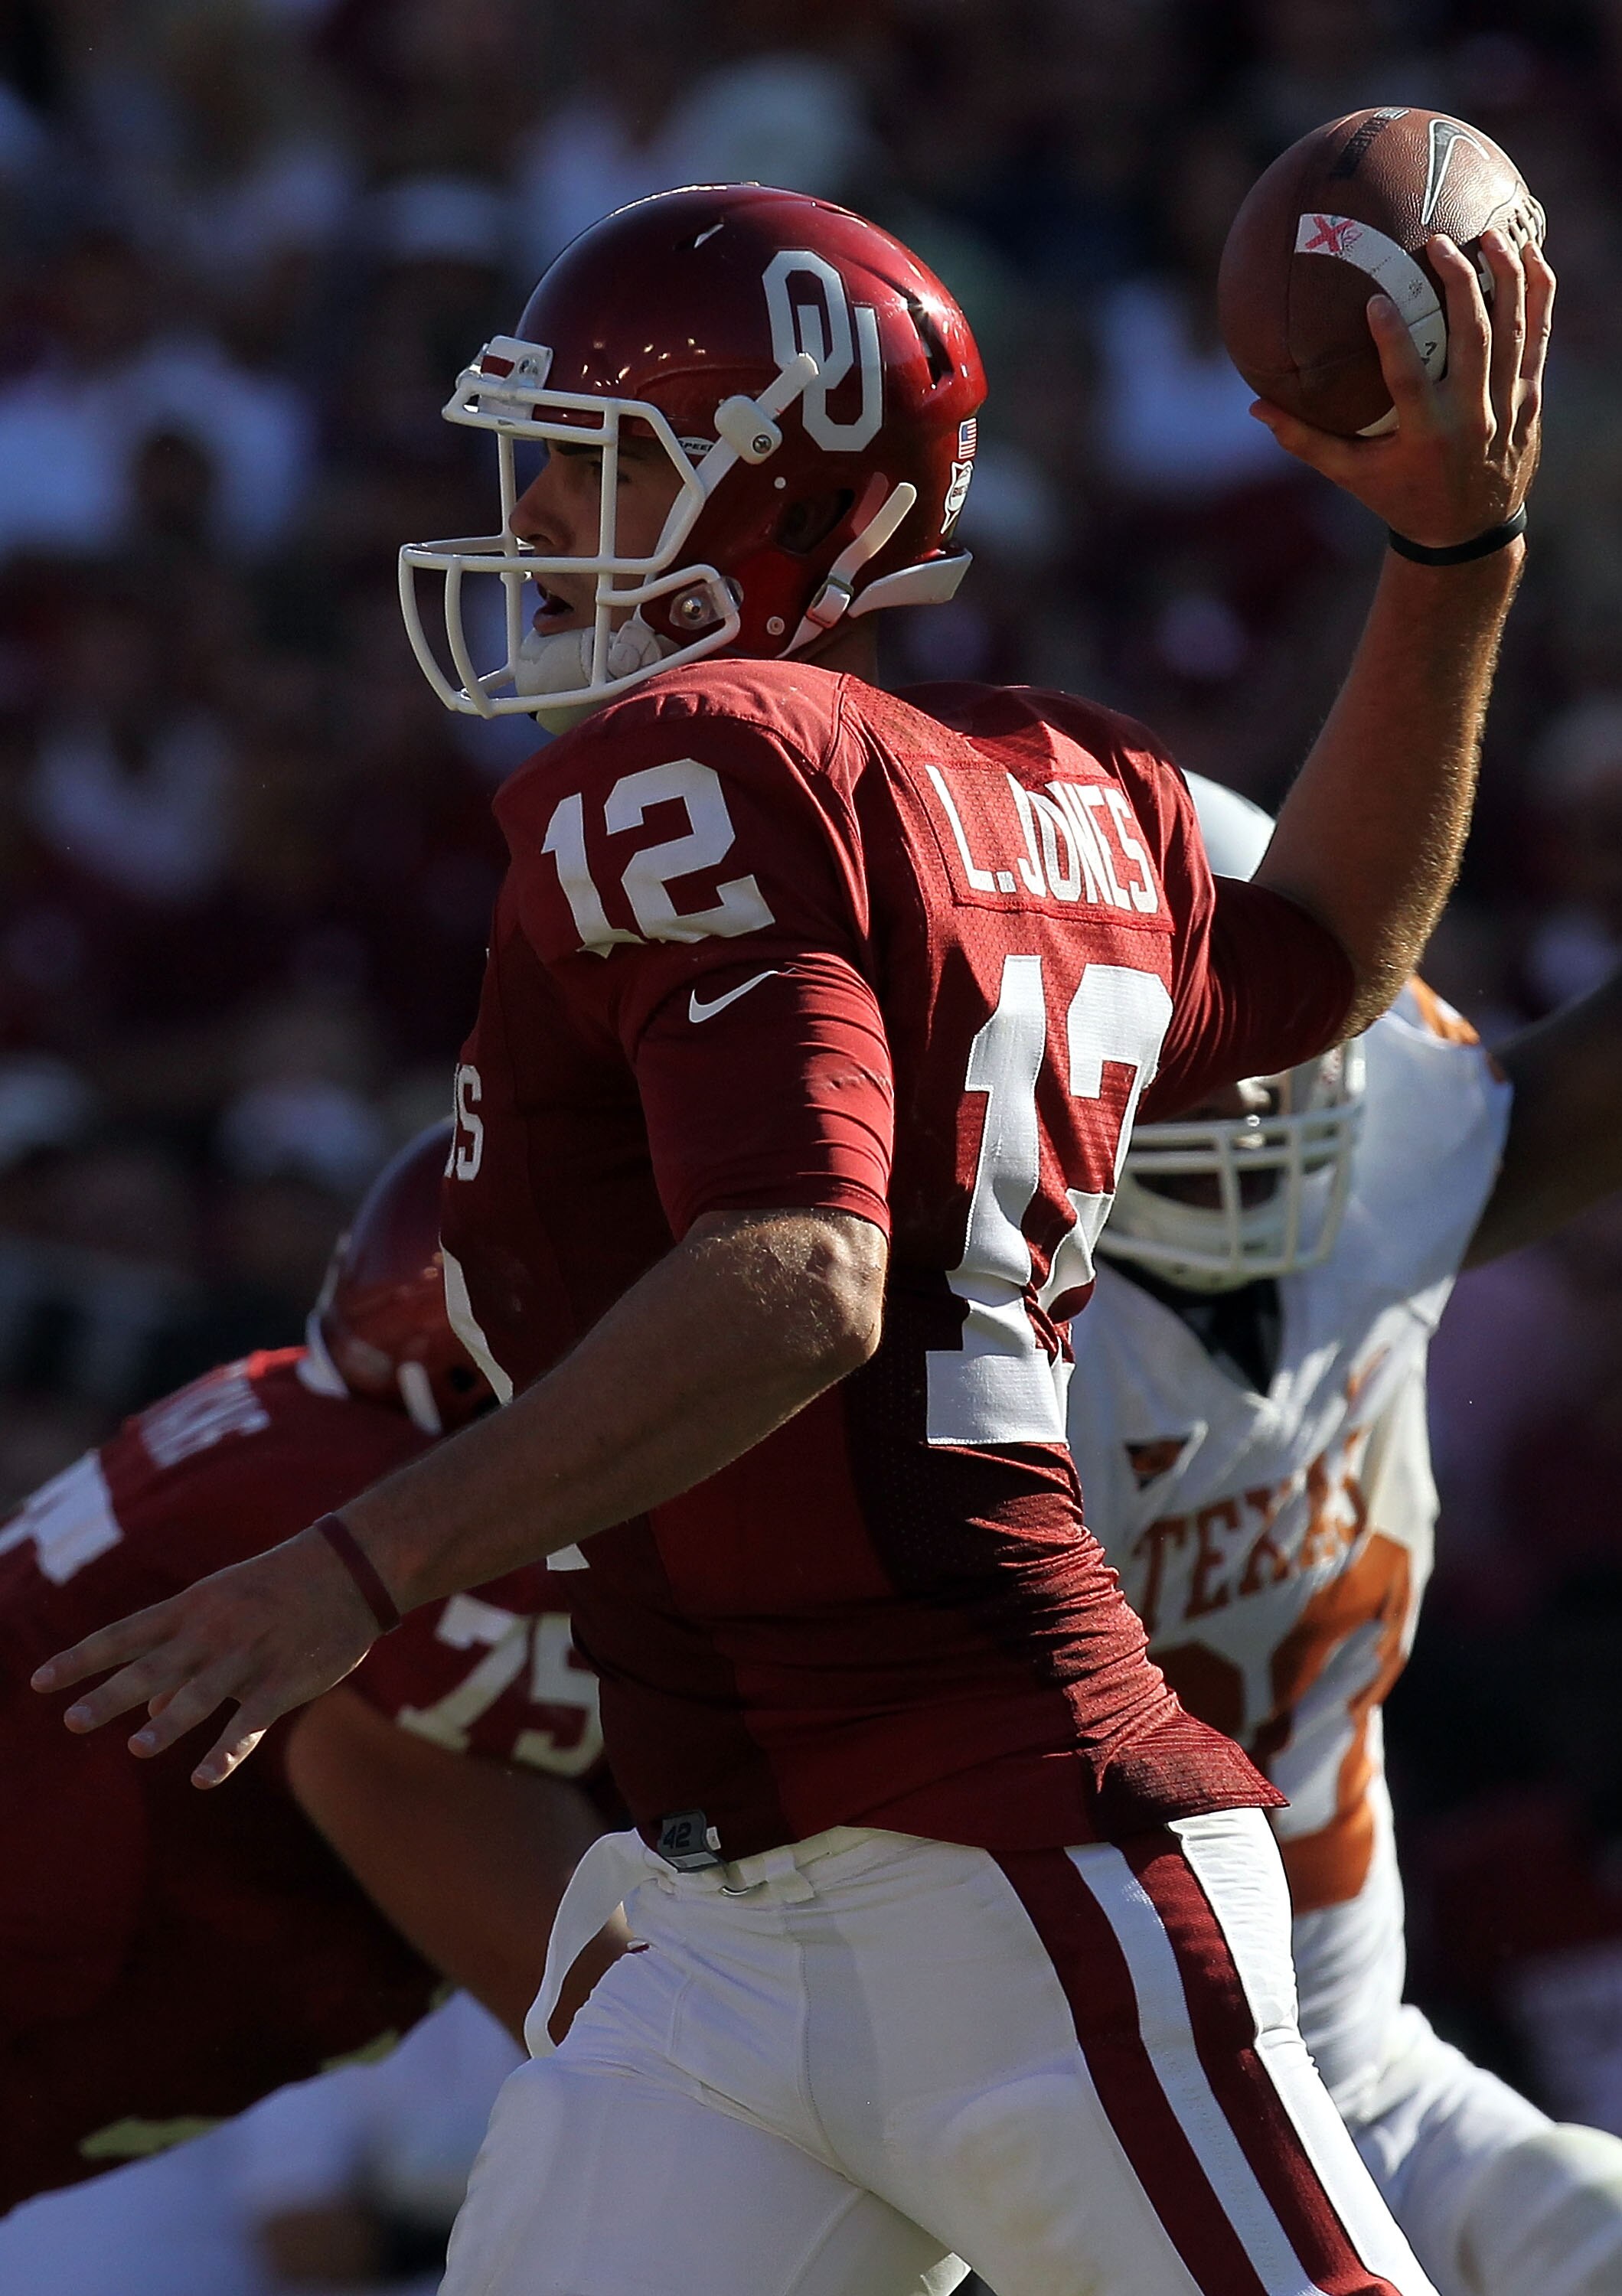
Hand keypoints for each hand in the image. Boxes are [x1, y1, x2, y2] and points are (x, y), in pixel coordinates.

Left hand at [30, 1526, 381, 1787]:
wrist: (349, 1568)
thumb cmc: (277, 1590)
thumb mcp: (221, 1609)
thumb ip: (182, 1659)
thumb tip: (149, 1711)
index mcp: (190, 1609)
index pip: (122, 1635)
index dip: (80, 1659)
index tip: (39, 1681)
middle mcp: (211, 1632)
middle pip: (152, 1666)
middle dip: (110, 1694)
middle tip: (72, 1721)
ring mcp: (248, 1656)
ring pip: (201, 1693)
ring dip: (169, 1722)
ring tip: (137, 1748)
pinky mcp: (283, 1682)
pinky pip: (250, 1721)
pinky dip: (227, 1750)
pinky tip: (204, 1777)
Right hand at [1252, 227, 1553, 547]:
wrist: (1469, 532)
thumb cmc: (1400, 497)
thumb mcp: (1350, 476)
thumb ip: (1306, 440)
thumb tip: (1256, 406)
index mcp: (1426, 437)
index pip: (1410, 379)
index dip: (1394, 338)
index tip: (1378, 298)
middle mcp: (1472, 418)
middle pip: (1473, 339)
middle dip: (1459, 284)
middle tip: (1438, 243)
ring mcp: (1507, 406)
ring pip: (1512, 331)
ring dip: (1505, 277)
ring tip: (1489, 233)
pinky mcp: (1529, 398)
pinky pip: (1538, 338)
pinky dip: (1539, 295)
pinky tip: (1529, 254)